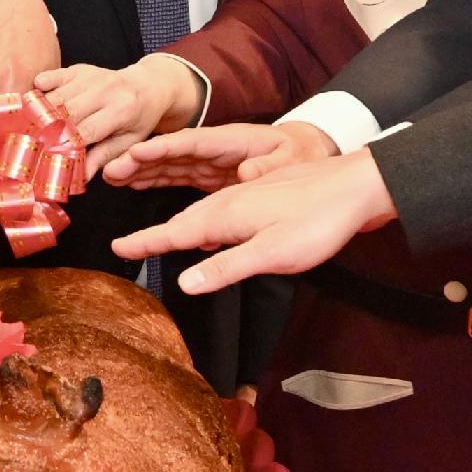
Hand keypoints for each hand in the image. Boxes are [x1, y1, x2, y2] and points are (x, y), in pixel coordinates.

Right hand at [38, 57, 206, 172]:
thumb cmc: (138, 118)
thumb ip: (104, 157)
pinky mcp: (78, 69)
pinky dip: (38, 91)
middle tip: (33, 147)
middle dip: (48, 131)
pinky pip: (50, 77)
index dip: (66, 146)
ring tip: (27, 131)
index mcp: (122, 110)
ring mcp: (90, 76)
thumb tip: (81, 177)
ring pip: (55, 97)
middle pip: (66, 112)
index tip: (49, 159)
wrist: (147, 85)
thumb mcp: (129, 141)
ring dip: (39, 114)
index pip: (86, 131)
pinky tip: (32, 106)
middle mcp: (105, 89)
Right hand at [105, 121, 300, 192]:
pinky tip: (135, 185)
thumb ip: (268, 168)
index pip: (191, 142)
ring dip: (141, 171)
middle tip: (110, 170)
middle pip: (172, 153)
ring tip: (112, 178)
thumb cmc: (301, 153)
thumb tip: (245, 175)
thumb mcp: (291, 159)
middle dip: (140, 160)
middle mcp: (215, 149)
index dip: (162, 148)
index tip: (135, 152)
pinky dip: (156, 179)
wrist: (310, 151)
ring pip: (170, 164)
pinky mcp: (212, 175)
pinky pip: (178, 176)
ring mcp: (211, 161)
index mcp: (232, 141)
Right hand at [112, 149, 395, 295]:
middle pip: (182, 222)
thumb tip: (184, 283)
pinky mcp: (262, 201)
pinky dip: (204, 225)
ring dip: (177, 229)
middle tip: (125, 246)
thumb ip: (227, 266)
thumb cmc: (317, 222)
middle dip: (153, 234)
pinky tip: (211, 236)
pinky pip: (220, 213)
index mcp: (225, 214)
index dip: (146, 242)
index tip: (117, 247)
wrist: (354, 188)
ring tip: (157, 240)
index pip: (175, 233)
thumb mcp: (272, 253)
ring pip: (201, 215)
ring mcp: (246, 199)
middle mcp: (229, 202)